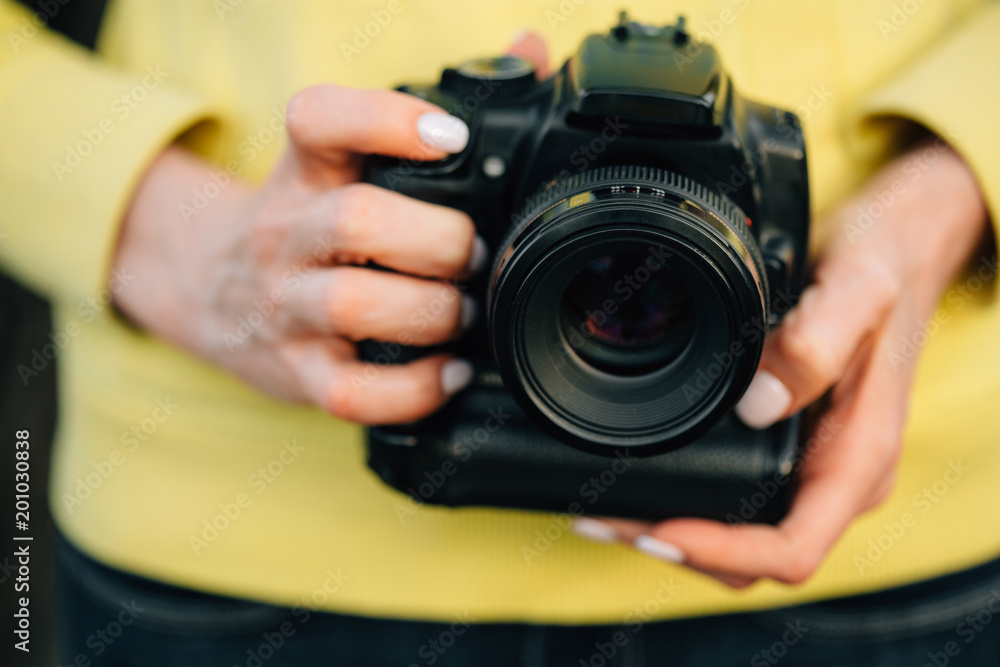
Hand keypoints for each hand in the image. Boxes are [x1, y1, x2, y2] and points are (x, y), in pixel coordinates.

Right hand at [113, 86, 482, 423]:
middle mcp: (286, 233)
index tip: (450, 138)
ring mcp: (285, 306)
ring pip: (355, 305)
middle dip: (440, 240)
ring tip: (462, 311)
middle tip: (474, 253)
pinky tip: (447, 372)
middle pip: (357, 220)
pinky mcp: (297, 373)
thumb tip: (530, 47)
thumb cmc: (303, 220)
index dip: (386, 120)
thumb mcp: (339, 159)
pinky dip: (415, 389)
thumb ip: (429, 111)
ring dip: (433, 311)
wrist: (205, 288)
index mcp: (303, 171)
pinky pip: (354, 393)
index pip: (320, 120)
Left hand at [572, 137, 989, 586]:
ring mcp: (811, 467)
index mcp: (860, 458)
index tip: (661, 532)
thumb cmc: (883, 266)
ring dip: (675, 536)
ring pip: (741, 540)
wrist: (896, 249)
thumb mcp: (860, 289)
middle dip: (681, 550)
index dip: (722, 552)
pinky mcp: (789, 449)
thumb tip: (759, 403)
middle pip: (755, 559)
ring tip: (608, 512)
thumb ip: (817, 342)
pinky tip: (642, 486)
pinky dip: (688, 505)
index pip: (793, 546)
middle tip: (609, 521)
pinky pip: (739, 501)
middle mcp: (836, 476)